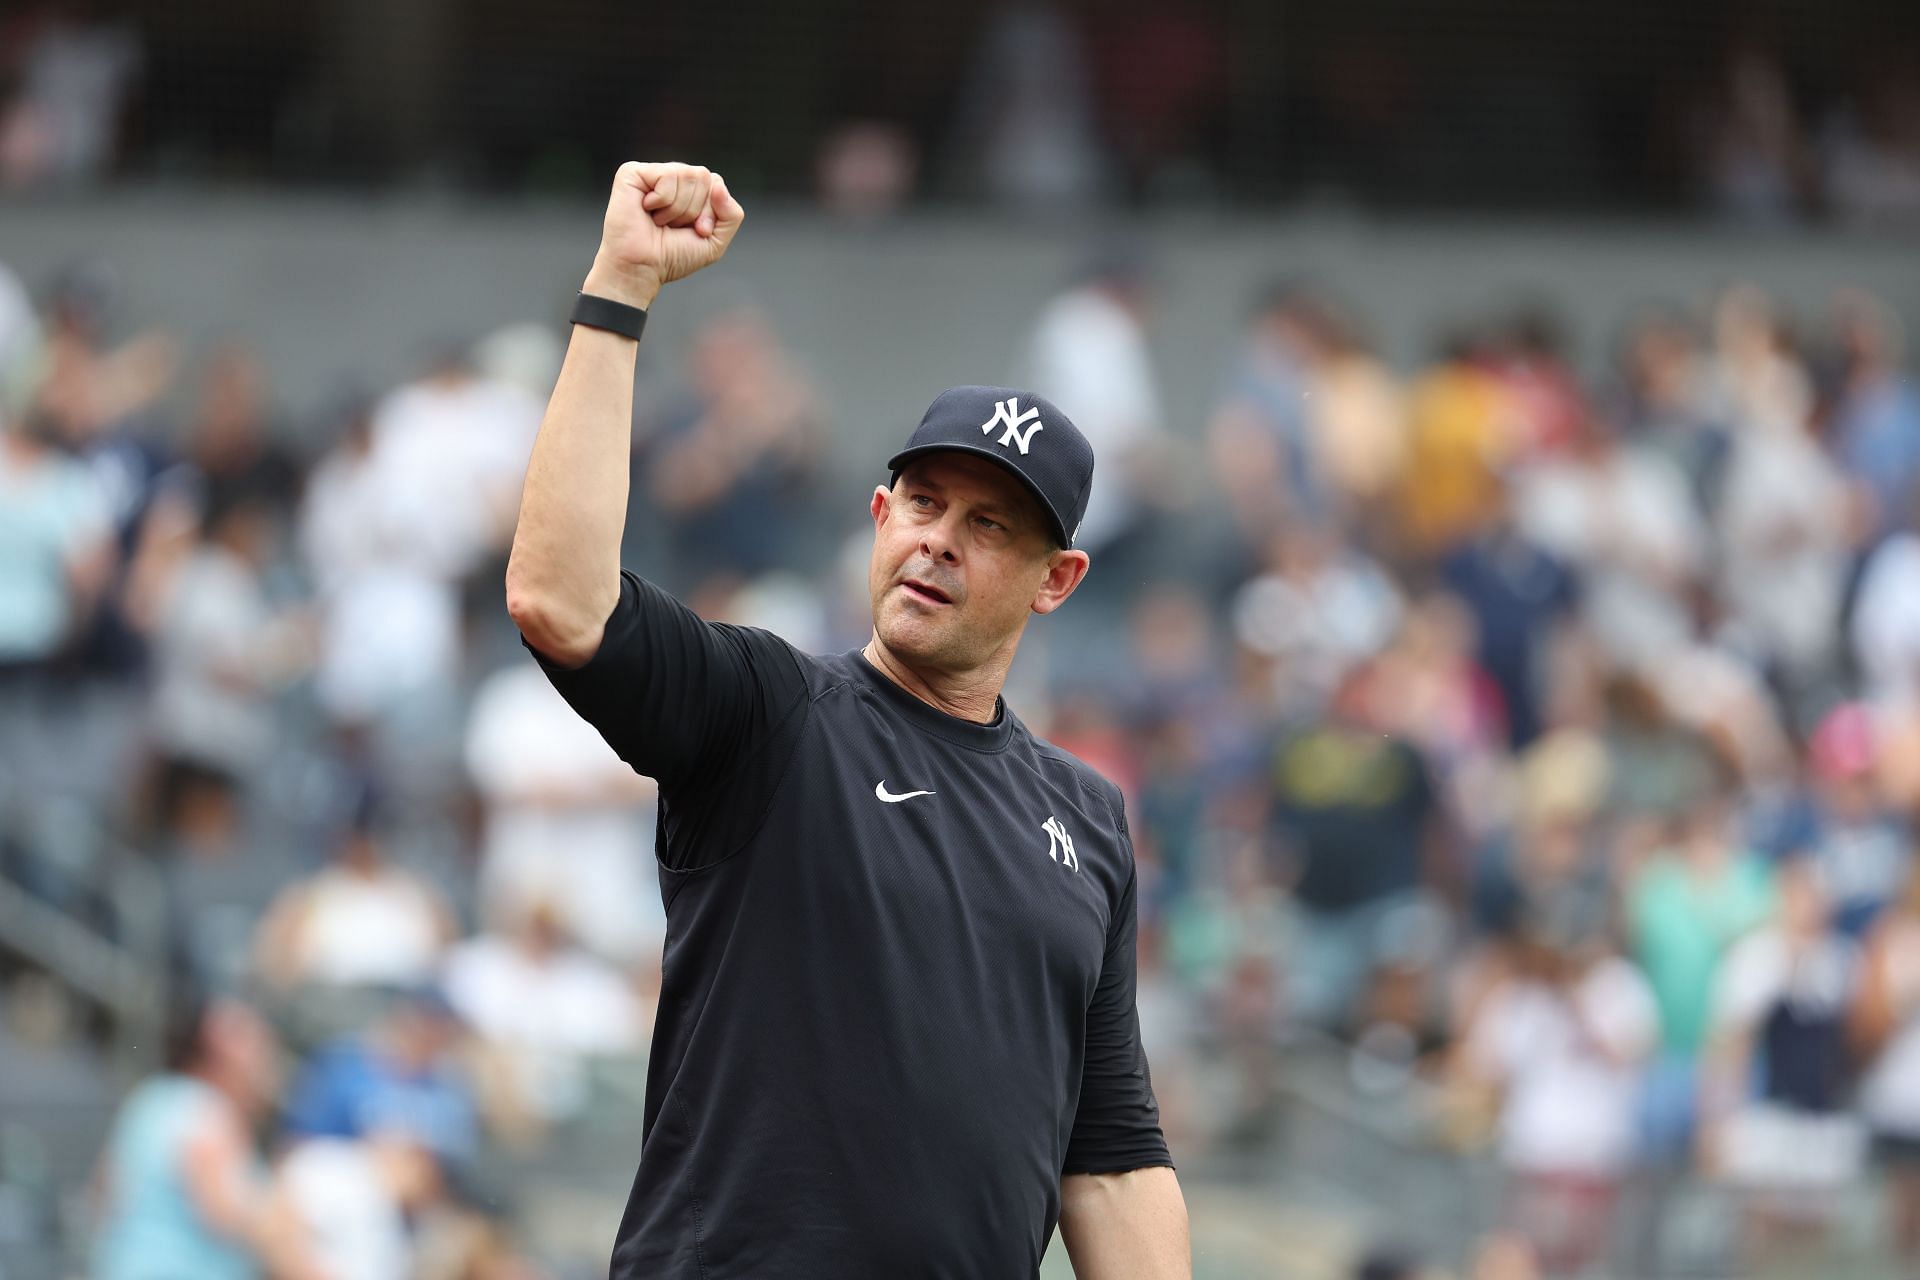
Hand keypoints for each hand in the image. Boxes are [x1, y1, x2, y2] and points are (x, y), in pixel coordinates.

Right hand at [584, 161, 743, 309]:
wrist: (642, 268)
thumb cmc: (672, 257)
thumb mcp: (716, 241)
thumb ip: (732, 214)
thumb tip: (718, 185)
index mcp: (690, 191)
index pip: (716, 183)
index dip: (711, 211)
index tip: (697, 231)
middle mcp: (672, 179)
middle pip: (704, 176)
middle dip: (695, 209)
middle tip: (674, 227)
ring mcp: (652, 174)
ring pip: (688, 175)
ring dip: (678, 208)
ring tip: (659, 221)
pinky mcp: (632, 173)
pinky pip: (668, 175)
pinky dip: (663, 201)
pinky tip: (647, 211)